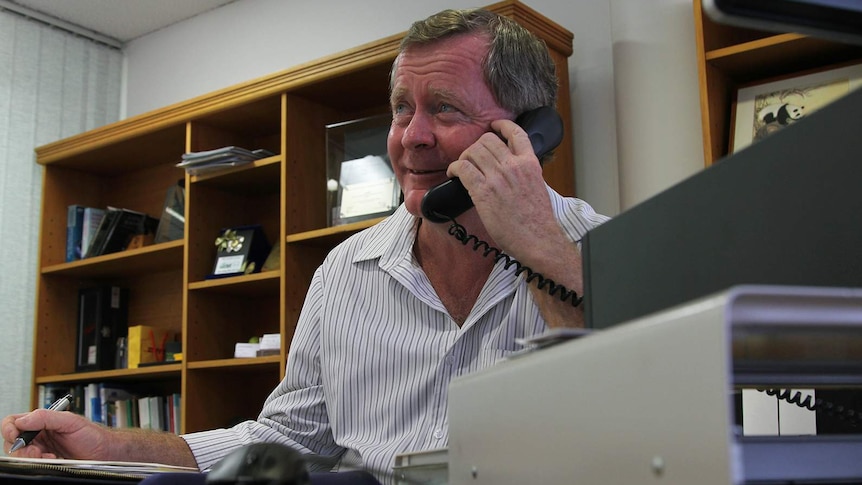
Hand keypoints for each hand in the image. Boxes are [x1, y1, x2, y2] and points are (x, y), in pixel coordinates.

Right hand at [2, 409, 111, 459]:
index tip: (16, 435)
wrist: (105, 453)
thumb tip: (23, 420)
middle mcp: (38, 436)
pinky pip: (32, 465)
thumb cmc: (93, 436)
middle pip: (13, 441)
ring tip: (49, 457)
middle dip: (22, 448)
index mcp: (42, 422)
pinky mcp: (45, 463)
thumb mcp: (71, 422)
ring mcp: (41, 450)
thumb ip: (46, 417)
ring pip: (20, 455)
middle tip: (37, 452)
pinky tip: (53, 461)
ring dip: (31, 457)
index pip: (14, 422)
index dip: (10, 428)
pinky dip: (39, 464)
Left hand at [447, 119, 566, 260]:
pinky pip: (462, 168)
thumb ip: (524, 175)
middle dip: (476, 146)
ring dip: (464, 157)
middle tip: (472, 157)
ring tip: (461, 168)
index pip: (516, 133)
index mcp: (530, 164)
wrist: (538, 240)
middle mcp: (514, 166)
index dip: (502, 125)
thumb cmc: (537, 221)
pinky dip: (454, 168)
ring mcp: (498, 178)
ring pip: (473, 151)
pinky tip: (453, 174)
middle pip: (488, 140)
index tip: (493, 126)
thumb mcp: (537, 188)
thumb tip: (511, 173)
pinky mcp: (483, 191)